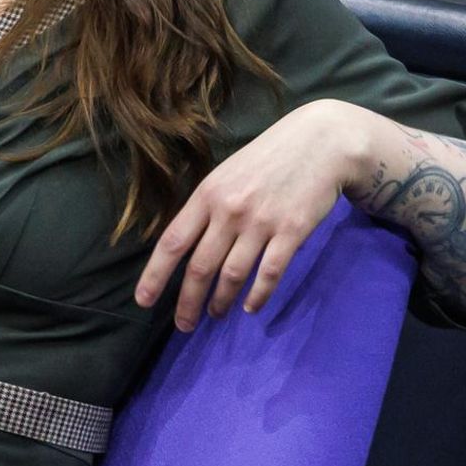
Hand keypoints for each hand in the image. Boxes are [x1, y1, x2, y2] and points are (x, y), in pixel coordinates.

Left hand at [134, 100, 378, 329]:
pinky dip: (258, 296)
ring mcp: (262, 222)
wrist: (321, 140)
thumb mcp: (228, 174)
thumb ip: (208, 207)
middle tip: (184, 325)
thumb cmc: (270, 158)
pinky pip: (269, 273)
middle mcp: (230, 210)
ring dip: (221, 301)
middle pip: (201, 267)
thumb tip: (187, 247)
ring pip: (233, 275)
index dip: (155, 276)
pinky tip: (250, 307)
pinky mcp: (292, 231)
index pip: (173, 242)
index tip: (144, 301)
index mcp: (208, 194)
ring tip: (216, 314)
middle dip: (188, 302)